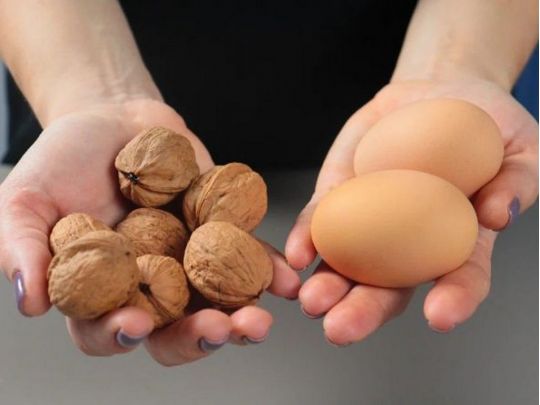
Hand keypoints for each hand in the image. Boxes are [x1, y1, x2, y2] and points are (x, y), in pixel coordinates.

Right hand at [0, 99, 300, 363]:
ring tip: (258, 320)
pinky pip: (247, 257)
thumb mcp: (26, 198)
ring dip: (242, 316)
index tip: (136, 325)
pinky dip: (266, 269)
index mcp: (101, 290)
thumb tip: (29, 302)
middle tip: (217, 330)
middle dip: (196, 335)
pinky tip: (284, 278)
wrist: (114, 119)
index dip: (119, 334)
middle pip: (173, 328)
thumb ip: (21, 246)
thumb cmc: (63, 160)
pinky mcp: (221, 234)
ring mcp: (189, 262)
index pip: (106, 329)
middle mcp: (150, 285)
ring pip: (217, 303)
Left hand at [285, 79, 537, 344]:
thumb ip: (517, 180)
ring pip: (347, 262)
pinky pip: (322, 218)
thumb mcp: (520, 146)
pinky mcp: (342, 191)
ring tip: (312, 301)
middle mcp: (411, 239)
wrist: (439, 91)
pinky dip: (307, 236)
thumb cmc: (486, 125)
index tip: (441, 317)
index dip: (454, 298)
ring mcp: (372, 219)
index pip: (460, 275)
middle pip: (389, 285)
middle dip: (364, 310)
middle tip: (341, 329)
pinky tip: (297, 254)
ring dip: (327, 285)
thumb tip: (498, 214)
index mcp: (459, 236)